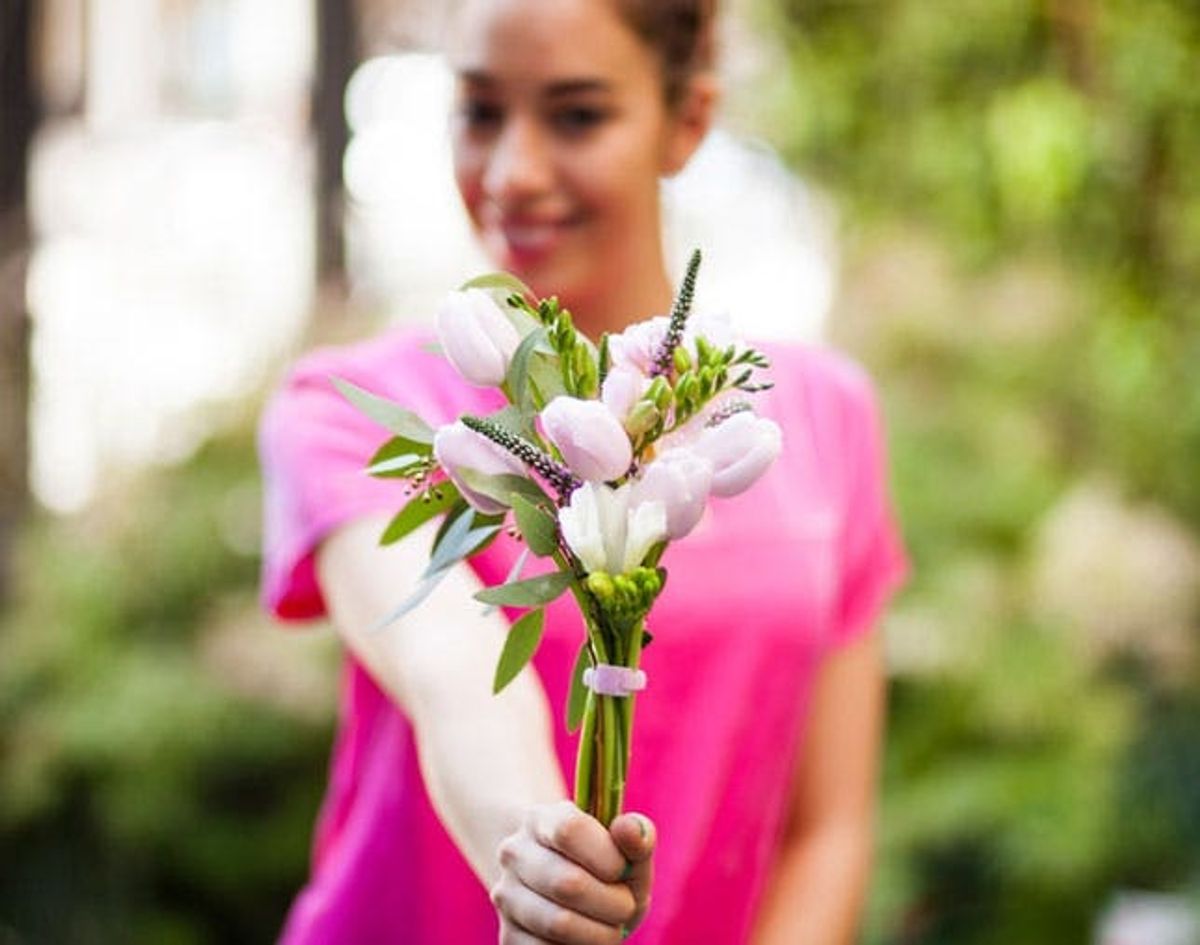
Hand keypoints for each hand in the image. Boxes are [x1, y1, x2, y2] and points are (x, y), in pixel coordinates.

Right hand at [491, 800, 655, 943]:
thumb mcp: (625, 851)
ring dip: (601, 933)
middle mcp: (515, 853)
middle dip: (613, 903)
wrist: (569, 894)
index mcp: (542, 819)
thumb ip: (637, 838)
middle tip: (626, 905)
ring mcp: (507, 895)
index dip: (606, 856)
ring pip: (558, 923)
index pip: (568, 830)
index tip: (622, 870)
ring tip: (611, 926)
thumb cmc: (604, 869)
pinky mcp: (508, 936)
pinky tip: (587, 938)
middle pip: (567, 883)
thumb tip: (630, 828)